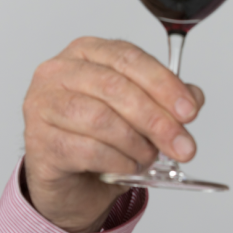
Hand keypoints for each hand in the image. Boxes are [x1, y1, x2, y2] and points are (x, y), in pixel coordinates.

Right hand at [22, 37, 204, 232]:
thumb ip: (166, 100)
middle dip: (157, 120)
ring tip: (148, 156)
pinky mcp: (39, 140)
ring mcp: (42, 104)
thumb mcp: (141, 113)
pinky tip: (127, 166)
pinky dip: (118, 161)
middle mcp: (59, 72)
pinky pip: (87, 150)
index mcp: (87, 52)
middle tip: (182, 145)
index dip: (165, 85)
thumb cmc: (102, 136)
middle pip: (116, 88)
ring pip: (101, 119)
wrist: (72, 180)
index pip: (129, 58)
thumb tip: (193, 98)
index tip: (190, 111)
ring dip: (136, 143)